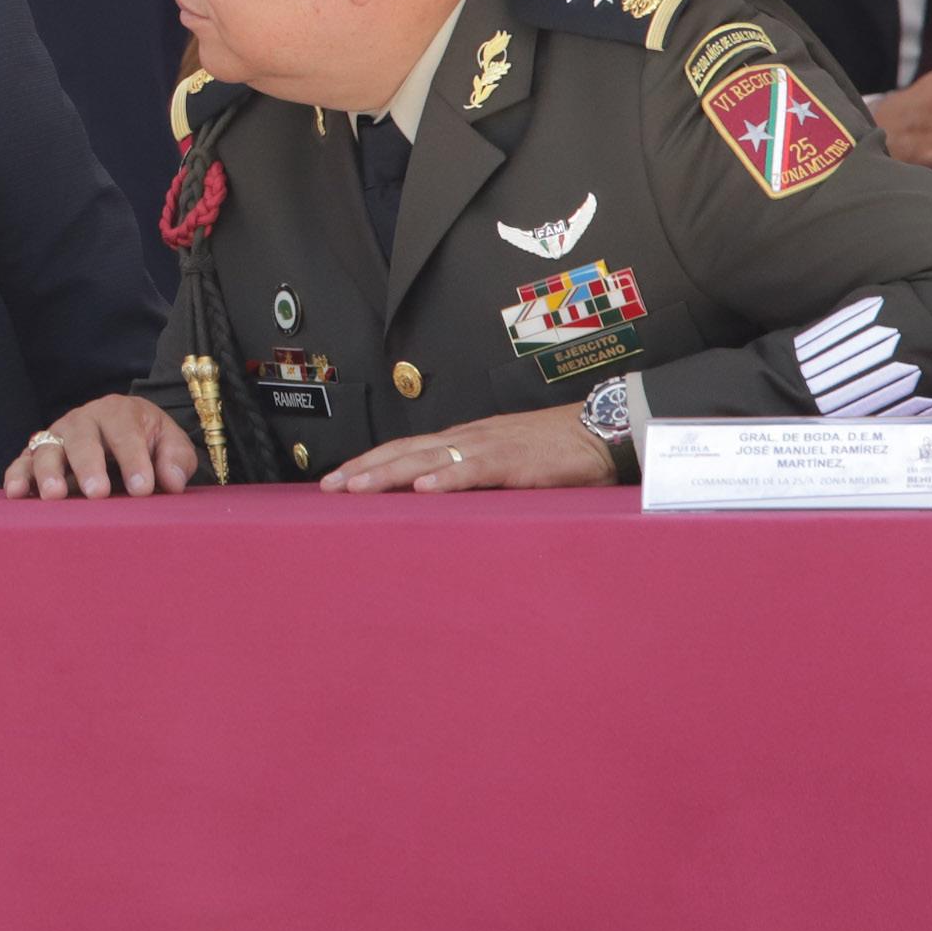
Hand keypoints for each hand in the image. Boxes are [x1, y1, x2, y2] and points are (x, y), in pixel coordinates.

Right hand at [2, 393, 197, 499]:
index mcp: (118, 412)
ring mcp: (57, 437)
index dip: (134, 461)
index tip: (142, 489)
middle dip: (89, 465)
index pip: (125, 433)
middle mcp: (83, 420)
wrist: (124, 434)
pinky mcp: (37, 456)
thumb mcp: (170, 444)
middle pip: (82, 438)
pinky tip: (16, 493)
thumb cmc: (149, 443)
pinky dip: (17, 477)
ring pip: (47, 449)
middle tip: (98, 493)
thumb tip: (172, 481)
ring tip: (55, 495)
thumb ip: (176, 459)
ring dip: (49, 472)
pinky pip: (22, 463)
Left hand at [321, 404, 612, 493]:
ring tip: (357, 488)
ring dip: (389, 474)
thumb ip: (475, 478)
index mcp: (464, 440)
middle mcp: (468, 439)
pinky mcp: (516, 461)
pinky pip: (476, 470)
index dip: (370, 462)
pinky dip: (448, 479)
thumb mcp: (505, 464)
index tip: (338, 478)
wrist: (602, 429)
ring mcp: (489, 448)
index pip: (406, 449)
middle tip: (328, 487)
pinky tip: (424, 489)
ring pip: (429, 460)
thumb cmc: (556, 451)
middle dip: (364, 469)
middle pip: (405, 452)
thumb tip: (442, 501)